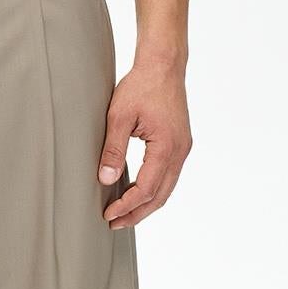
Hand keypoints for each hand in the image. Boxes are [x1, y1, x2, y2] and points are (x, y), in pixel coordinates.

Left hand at [97, 52, 192, 228]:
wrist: (163, 65)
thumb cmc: (141, 85)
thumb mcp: (119, 116)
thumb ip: (113, 150)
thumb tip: (105, 180)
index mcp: (167, 146)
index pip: (146, 188)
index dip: (127, 205)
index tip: (108, 214)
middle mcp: (180, 151)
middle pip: (161, 195)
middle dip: (138, 213)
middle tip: (115, 223)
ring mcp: (183, 147)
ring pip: (167, 187)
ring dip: (147, 203)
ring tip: (125, 213)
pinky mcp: (180, 142)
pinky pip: (169, 174)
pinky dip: (154, 188)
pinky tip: (137, 190)